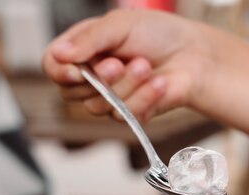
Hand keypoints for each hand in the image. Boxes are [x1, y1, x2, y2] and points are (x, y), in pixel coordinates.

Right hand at [43, 9, 211, 120]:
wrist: (195, 54)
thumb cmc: (159, 34)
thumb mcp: (120, 25)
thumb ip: (90, 39)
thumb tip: (60, 55)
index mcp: (83, 49)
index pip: (53, 66)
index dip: (59, 71)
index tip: (76, 69)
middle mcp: (93, 76)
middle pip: (71, 92)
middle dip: (98, 78)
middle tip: (119, 62)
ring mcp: (111, 97)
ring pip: (98, 106)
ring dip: (125, 85)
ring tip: (145, 66)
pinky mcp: (132, 113)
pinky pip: (124, 115)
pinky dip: (144, 97)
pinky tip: (159, 82)